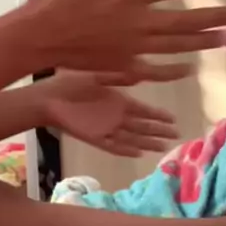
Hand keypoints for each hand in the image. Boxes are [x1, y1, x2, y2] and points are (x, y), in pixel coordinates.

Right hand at [31, 0, 225, 73]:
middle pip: (183, 20)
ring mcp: (132, 47)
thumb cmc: (53, 0)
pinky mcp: (123, 67)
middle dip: (213, 17)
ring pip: (176, 45)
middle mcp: (136, 22)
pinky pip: (156, 70)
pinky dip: (175, 70)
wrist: (35, 38)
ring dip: (203, 41)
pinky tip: (191, 68)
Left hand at [42, 70, 178, 156]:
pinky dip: (126, 150)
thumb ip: (120, 76)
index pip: (144, 110)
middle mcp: (115, 116)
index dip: (159, 115)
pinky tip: (139, 153)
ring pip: (132, 138)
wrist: (48, 98)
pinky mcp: (94, 138)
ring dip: (147, 142)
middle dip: (159, 130)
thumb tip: (141, 72)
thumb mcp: (98, 75)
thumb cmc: (70, 83)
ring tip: (163, 147)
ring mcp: (105, 128)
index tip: (174, 119)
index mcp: (117, 100)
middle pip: (142, 126)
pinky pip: (113, 146)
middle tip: (177, 135)